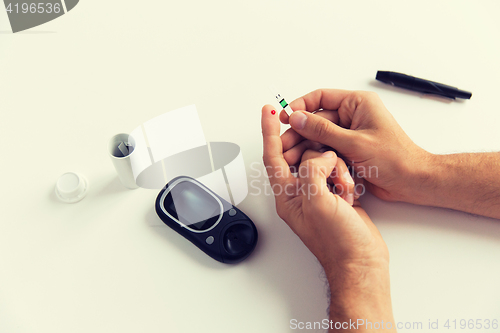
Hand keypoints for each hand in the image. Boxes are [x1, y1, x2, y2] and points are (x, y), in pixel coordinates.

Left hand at [261, 103, 388, 284]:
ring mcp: (318, 194)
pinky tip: (350, 194)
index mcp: (287, 195)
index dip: (269, 131)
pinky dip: (346, 178)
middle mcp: (300, 192)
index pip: (273, 155)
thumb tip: (321, 156)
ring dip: (336, 169)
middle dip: (318, 156)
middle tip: (330, 164)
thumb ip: (312, 171)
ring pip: (323, 162)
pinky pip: (338, 172)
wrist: (362, 261)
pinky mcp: (336, 195)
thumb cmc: (338, 243)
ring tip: (343, 189)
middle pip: (302, 155)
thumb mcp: (318, 202)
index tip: (269, 110)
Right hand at [281, 89, 430, 203]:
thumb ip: (323, 130)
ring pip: (318, 137)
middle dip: (299, 132)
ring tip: (290, 157)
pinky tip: (303, 163)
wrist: (411, 182)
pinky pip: (325, 149)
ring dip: (304, 146)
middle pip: (316, 119)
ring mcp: (349, 134)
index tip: (285, 117)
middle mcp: (352, 116)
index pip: (321, 98)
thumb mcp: (355, 142)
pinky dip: (315, 156)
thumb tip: (298, 118)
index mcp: (357, 104)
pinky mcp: (347, 150)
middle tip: (283, 143)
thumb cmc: (395, 159)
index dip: (300, 106)